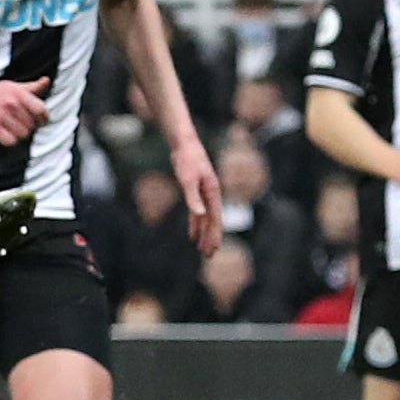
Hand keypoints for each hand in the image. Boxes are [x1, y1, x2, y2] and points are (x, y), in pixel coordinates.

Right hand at [0, 73, 50, 143]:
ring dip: (20, 134)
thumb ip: (32, 87)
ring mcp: (1, 116)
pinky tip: (6, 134)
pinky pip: (11, 141)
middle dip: (29, 127)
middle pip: (32, 125)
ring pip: (23, 134)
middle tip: (22, 124)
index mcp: (18, 93)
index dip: (44, 118)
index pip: (41, 110)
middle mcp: (10, 103)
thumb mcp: (12, 86)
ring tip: (13, 129)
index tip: (41, 121)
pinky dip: (11, 140)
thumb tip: (46, 81)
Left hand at [176, 132, 226, 255]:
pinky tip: (192, 234)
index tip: (213, 249)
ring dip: (204, 233)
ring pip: (205, 218)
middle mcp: (211, 194)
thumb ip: (193, 198)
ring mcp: (204, 192)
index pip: (215, 218)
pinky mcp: (196, 190)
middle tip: (208, 255)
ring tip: (201, 249)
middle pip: (212, 221)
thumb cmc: (187, 159)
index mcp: (213, 192)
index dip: (215, 234)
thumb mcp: (188, 180)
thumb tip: (200, 215)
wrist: (184, 143)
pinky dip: (195, 223)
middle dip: (211, 238)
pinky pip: (197, 211)